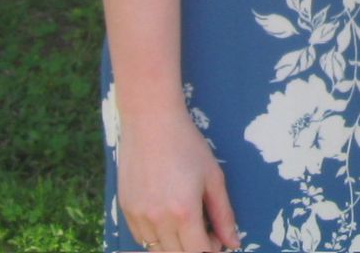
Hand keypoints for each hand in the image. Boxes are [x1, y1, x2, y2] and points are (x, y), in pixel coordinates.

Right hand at [117, 107, 240, 251]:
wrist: (150, 120)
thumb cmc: (186, 144)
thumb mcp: (213, 177)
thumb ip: (223, 214)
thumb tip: (233, 242)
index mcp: (184, 212)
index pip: (198, 252)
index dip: (212, 249)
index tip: (217, 236)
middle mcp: (158, 220)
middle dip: (195, 248)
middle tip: (204, 229)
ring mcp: (138, 216)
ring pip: (157, 249)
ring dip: (174, 245)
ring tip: (185, 223)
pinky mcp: (125, 209)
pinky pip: (141, 237)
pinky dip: (156, 237)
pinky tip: (166, 217)